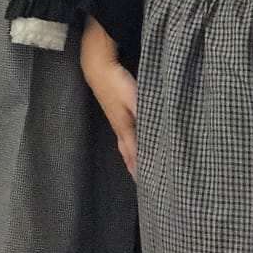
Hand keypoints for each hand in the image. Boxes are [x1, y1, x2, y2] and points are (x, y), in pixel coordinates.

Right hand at [78, 20, 136, 179]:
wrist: (97, 67)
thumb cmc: (115, 83)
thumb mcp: (133, 98)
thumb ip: (144, 115)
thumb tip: (155, 133)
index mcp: (124, 127)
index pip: (134, 154)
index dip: (140, 169)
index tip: (147, 185)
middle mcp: (120, 127)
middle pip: (128, 153)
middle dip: (134, 168)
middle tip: (143, 184)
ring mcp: (116, 120)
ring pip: (125, 145)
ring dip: (131, 158)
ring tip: (137, 170)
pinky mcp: (116, 113)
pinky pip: (125, 137)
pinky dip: (130, 147)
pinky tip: (133, 144)